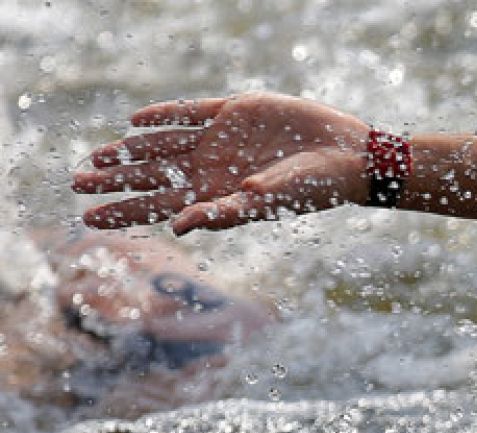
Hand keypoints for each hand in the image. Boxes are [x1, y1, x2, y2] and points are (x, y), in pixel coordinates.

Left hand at [74, 92, 370, 235]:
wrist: (349, 155)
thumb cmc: (317, 188)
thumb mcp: (270, 202)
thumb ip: (225, 212)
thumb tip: (179, 226)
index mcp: (219, 196)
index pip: (161, 206)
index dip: (125, 212)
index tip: (89, 218)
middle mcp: (214, 170)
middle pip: (153, 178)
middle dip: (115, 181)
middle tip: (76, 183)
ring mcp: (222, 141)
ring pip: (163, 147)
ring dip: (129, 152)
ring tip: (96, 156)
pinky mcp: (235, 112)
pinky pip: (190, 115)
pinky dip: (162, 117)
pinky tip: (135, 122)